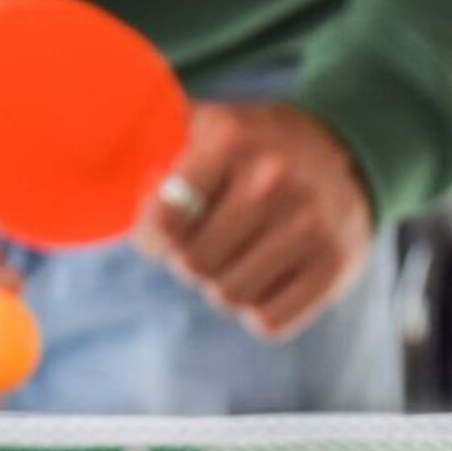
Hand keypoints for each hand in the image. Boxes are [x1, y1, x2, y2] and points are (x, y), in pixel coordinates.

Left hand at [136, 102, 372, 340]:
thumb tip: (103, 188)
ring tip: (239, 262)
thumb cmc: (259, 150)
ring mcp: (310, 227)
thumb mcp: (213, 127)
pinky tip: (267, 283)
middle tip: (206, 248)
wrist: (348, 158)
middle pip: (194, 265)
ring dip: (223, 288)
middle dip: (190, 263)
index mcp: (233, 139)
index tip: (160, 238)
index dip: (152, 239)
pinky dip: (257, 313)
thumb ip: (161, 151)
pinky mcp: (333, 269)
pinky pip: (268, 323)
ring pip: (228, 297)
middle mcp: (274, 180)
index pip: (165, 220)